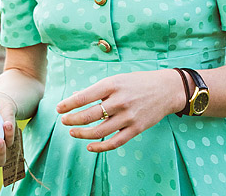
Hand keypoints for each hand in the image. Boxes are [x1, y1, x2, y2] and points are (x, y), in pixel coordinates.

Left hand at [56, 69, 182, 152]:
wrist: (167, 89)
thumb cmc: (138, 82)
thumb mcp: (117, 79)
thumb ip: (98, 90)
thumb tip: (75, 97)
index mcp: (112, 85)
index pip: (84, 96)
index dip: (68, 104)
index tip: (58, 108)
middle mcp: (119, 101)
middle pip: (89, 115)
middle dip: (72, 119)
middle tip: (63, 121)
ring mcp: (128, 116)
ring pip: (99, 131)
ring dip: (82, 133)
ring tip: (72, 132)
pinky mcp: (136, 128)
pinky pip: (115, 142)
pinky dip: (100, 146)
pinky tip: (89, 146)